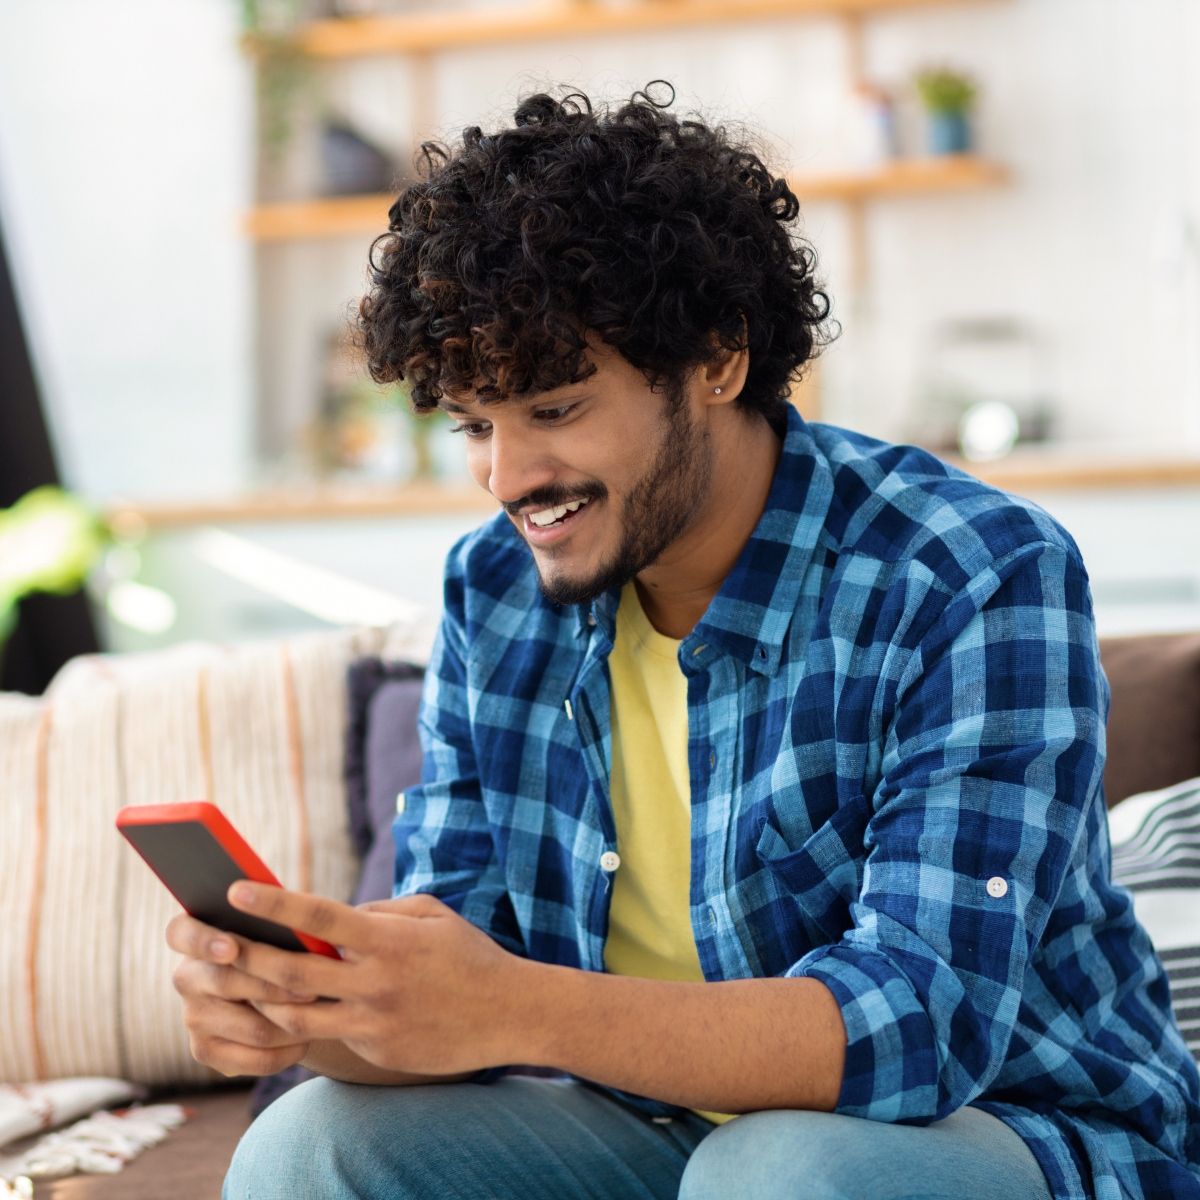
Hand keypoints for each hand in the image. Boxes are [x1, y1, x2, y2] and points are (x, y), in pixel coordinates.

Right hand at [166, 911, 314, 1076]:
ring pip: (250, 1027)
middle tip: (313, 989)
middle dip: (275, 987)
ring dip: (291, 1023)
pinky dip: (286, 1052)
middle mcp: (186, 976)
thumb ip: (277, 915)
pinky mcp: (205, 1051)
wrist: (276, 989)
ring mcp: (192, 1016)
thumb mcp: (276, 923)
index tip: (231, 949)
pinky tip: (306, 1039)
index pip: (180, 933)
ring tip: (322, 1012)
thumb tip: (296, 917)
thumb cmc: (279, 941)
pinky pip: (253, 1058)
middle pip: (226, 983)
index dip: (204, 941)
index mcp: (193, 934)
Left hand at [220, 884, 524, 1075]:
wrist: (510, 1013)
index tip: (235, 889)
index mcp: (388, 939)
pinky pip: (329, 1036)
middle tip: (211, 943)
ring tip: (235, 982)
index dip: (273, 903)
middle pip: (291, 974)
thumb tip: (332, 918)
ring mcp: (374, 1021)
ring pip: (295, 1016)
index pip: (319, 917)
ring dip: (260, 999)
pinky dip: (304, 1021)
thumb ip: (379, 911)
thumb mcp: (430, 913)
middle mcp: (376, 982)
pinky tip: (283, 1010)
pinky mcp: (377, 1051)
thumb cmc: (468, 954)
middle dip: (245, 957)